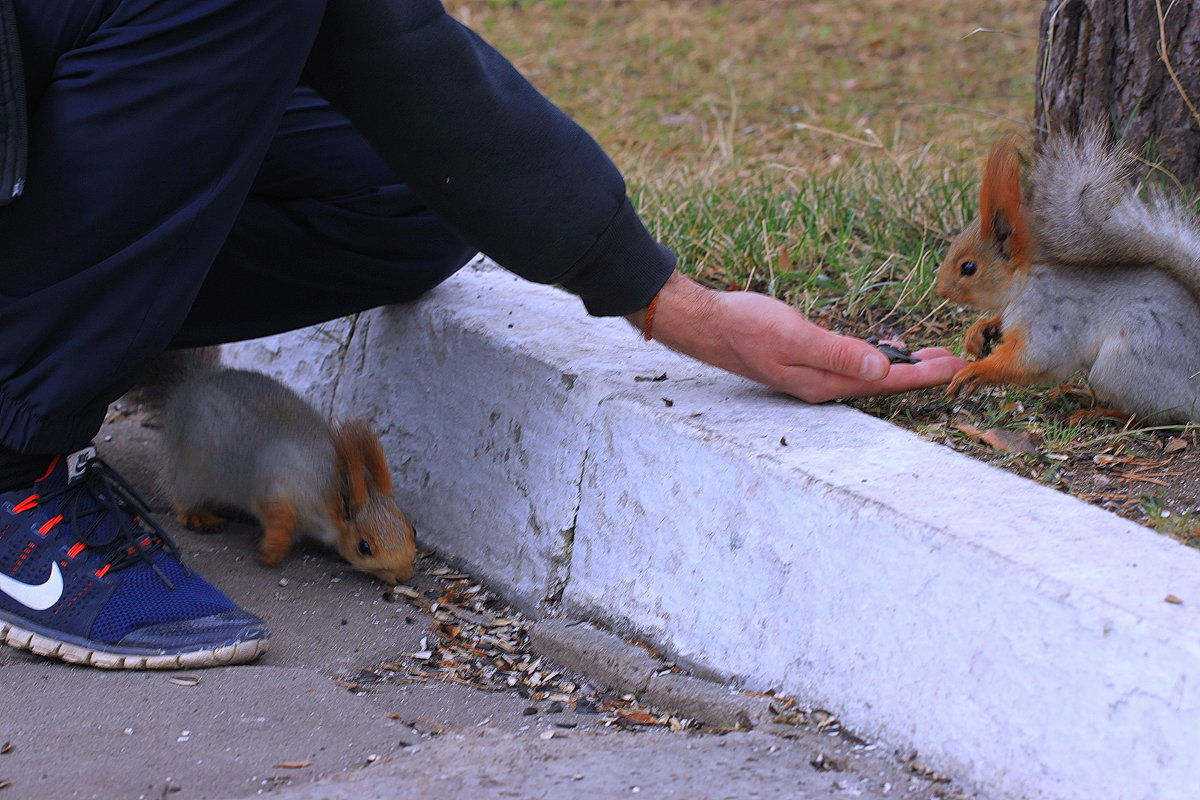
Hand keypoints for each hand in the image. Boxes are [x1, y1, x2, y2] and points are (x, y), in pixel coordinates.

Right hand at [627, 271, 966, 402]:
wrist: (706, 324)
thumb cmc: (746, 327)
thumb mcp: (795, 337)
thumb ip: (839, 353)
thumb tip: (883, 369)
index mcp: (822, 383)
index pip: (885, 381)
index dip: (923, 375)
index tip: (956, 368)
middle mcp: (821, 385)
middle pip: (881, 383)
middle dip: (920, 374)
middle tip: (956, 362)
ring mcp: (812, 375)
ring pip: (867, 375)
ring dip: (901, 367)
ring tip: (931, 358)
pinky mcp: (805, 361)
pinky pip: (851, 365)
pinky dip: (876, 358)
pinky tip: (883, 351)